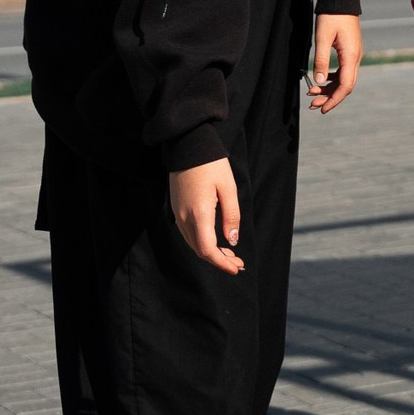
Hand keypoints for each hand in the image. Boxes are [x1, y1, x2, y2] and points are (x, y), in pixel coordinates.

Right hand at [169, 158, 243, 274]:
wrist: (187, 146)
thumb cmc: (211, 164)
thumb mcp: (228, 188)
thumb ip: (231, 216)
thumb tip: (232, 241)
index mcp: (199, 213)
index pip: (207, 250)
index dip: (222, 263)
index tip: (236, 268)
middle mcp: (184, 217)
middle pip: (200, 250)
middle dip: (219, 260)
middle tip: (238, 262)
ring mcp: (177, 214)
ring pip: (193, 243)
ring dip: (211, 252)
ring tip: (230, 254)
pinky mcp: (175, 209)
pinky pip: (188, 233)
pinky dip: (202, 242)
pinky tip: (216, 240)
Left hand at [308, 13, 360, 112]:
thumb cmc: (331, 16)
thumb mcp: (322, 38)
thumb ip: (321, 61)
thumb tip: (318, 82)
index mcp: (351, 56)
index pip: (345, 86)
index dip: (334, 100)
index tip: (322, 109)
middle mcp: (355, 58)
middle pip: (345, 86)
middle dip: (329, 97)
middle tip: (312, 104)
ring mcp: (353, 55)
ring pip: (343, 79)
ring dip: (329, 88)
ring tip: (313, 93)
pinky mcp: (349, 51)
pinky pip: (342, 71)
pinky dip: (331, 78)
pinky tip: (320, 80)